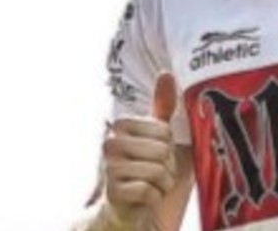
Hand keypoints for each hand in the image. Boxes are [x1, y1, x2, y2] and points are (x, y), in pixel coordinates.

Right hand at [101, 73, 178, 227]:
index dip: (168, 146)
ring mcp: (109, 169)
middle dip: (167, 167)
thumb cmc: (142, 165)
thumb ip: (162, 106)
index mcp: (120, 126)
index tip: (155, 153)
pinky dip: (155, 198)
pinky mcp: (113, 193)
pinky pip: (149, 191)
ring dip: (163, 184)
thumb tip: (166, 73)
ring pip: (158, 172)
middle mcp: (109, 144)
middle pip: (162, 151)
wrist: (123, 205)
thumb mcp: (154, 134)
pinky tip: (145, 197)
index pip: (165, 131)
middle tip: (154, 172)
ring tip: (151, 185)